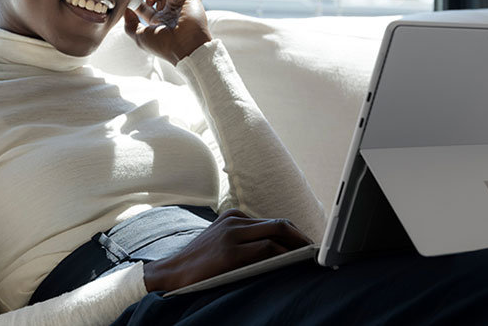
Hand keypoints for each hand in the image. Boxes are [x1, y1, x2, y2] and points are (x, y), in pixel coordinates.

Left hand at [123, 0, 212, 64]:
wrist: (184, 46)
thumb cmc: (164, 45)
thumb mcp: (140, 36)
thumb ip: (130, 23)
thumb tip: (126, 10)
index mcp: (160, 20)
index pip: (145, 5)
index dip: (135, 1)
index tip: (128, 2)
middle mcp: (170, 10)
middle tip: (140, 0)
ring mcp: (179, 2)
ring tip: (150, 3)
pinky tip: (160, 5)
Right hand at [142, 209, 312, 292]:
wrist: (172, 271)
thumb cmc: (200, 261)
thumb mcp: (222, 240)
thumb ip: (245, 238)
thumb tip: (278, 248)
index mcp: (234, 216)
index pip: (272, 221)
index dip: (294, 233)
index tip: (307, 245)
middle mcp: (234, 220)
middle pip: (279, 224)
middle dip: (301, 238)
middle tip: (316, 251)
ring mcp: (232, 234)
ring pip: (276, 233)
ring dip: (297, 246)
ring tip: (309, 258)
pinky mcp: (230, 252)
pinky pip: (265, 249)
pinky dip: (283, 256)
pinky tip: (291, 263)